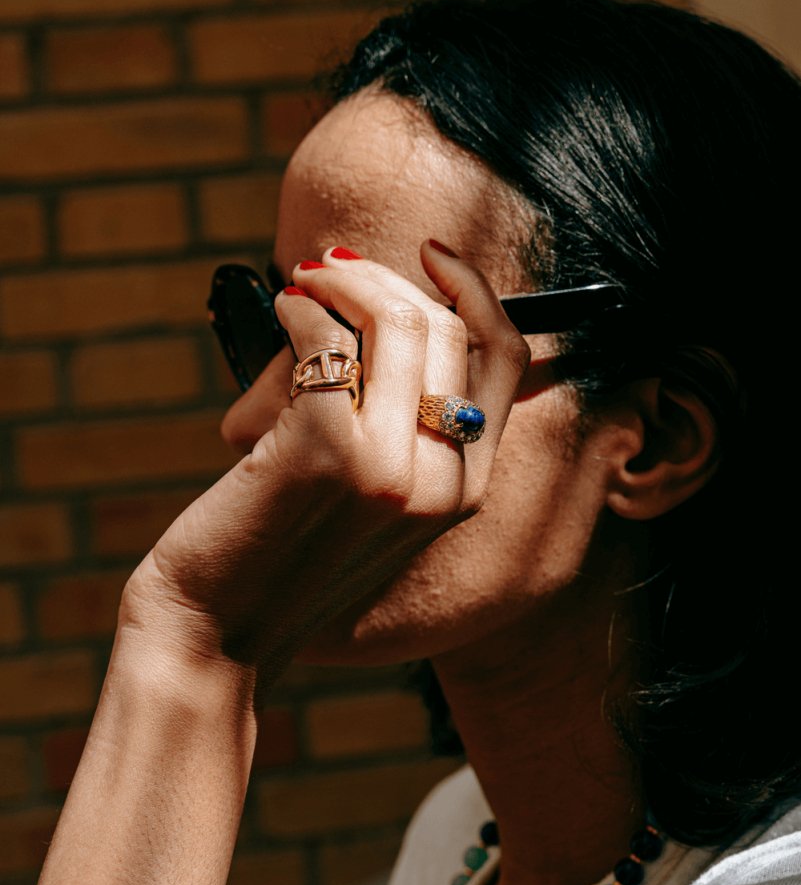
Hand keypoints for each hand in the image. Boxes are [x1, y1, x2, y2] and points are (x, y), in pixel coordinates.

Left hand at [121, 241, 529, 684]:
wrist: (219, 629)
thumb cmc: (285, 549)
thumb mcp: (372, 494)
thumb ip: (398, 420)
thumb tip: (374, 304)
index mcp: (467, 490)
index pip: (507, 360)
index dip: (477, 292)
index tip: (434, 255)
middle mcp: (445, 483)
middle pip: (448, 328)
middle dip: (385, 279)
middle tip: (328, 268)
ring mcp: (391, 472)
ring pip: (397, 323)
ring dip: (342, 282)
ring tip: (301, 285)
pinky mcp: (326, 454)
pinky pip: (323, 341)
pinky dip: (298, 312)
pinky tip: (279, 316)